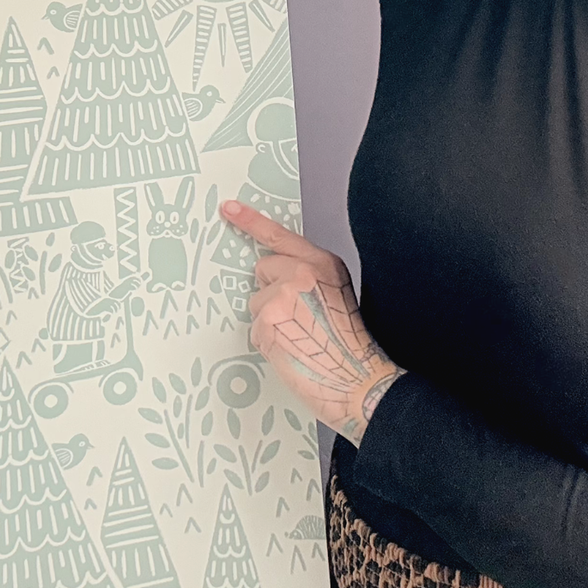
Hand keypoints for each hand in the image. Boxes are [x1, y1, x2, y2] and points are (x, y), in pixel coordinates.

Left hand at [224, 200, 401, 445]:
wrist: (358, 379)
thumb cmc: (349, 344)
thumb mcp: (336, 294)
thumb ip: (308, 277)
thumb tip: (275, 277)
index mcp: (322, 263)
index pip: (280, 236)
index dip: (251, 221)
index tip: (229, 207)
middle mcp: (301, 273)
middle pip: (262, 269)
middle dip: (271, 291)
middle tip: (297, 319)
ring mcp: (281, 296)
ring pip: (256, 302)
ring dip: (269, 321)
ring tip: (298, 338)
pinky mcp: (268, 321)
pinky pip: (255, 328)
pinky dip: (267, 341)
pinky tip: (290, 351)